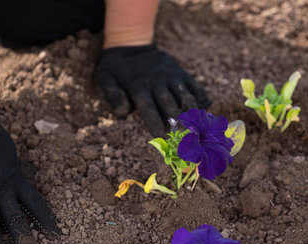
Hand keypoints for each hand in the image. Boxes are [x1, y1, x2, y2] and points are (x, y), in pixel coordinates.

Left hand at [95, 44, 210, 135]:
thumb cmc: (116, 68)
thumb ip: (113, 95)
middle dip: (175, 122)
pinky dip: (201, 99)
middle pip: (170, 105)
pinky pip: (195, 87)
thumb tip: (123, 113)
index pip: (148, 108)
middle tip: (180, 136)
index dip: (154, 123)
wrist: (131, 43)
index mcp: (138, 86)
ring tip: (193, 126)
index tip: (159, 135)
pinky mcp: (181, 73)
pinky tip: (202, 111)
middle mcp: (157, 82)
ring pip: (185, 97)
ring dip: (190, 113)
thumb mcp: (105, 77)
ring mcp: (172, 76)